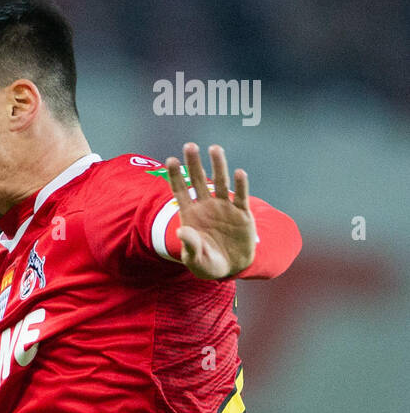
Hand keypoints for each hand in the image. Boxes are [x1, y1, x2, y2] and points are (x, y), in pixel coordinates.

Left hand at [164, 143, 256, 278]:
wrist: (230, 268)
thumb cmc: (207, 263)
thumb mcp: (195, 259)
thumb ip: (190, 244)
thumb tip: (181, 231)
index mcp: (190, 214)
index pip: (181, 191)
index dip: (176, 175)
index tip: (171, 159)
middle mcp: (206, 206)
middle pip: (199, 180)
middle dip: (194, 163)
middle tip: (190, 145)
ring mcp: (224, 208)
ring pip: (221, 183)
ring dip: (218, 166)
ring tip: (215, 148)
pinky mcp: (242, 214)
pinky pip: (241, 197)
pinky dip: (241, 186)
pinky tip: (239, 173)